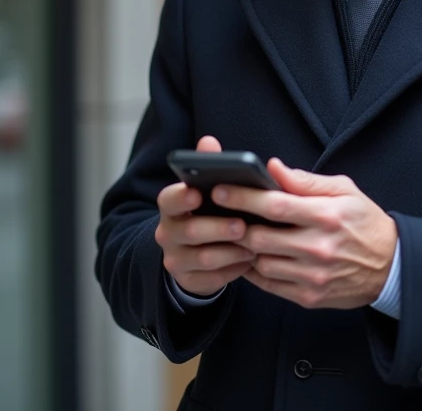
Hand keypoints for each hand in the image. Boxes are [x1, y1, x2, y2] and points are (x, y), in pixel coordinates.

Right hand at [154, 136, 253, 296]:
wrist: (196, 253)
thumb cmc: (209, 212)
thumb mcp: (209, 189)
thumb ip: (208, 165)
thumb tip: (209, 141)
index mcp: (171, 206)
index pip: (168, 199)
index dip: (181, 197)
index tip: (197, 193)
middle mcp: (167, 233)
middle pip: (189, 230)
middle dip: (218, 228)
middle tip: (242, 225)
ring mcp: (176, 259)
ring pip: (203, 258)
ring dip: (231, 251)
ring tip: (254, 245)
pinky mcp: (189, 281)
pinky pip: (212, 279)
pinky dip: (233, 270)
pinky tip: (249, 261)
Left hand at [213, 160, 396, 310]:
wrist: (390, 267)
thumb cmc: (365, 223)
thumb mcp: (345, 191)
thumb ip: (306, 181)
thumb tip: (274, 167)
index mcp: (327, 216)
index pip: (275, 205)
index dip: (243, 197)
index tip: (221, 191)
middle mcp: (319, 247)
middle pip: (261, 237)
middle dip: (237, 226)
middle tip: (224, 216)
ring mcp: (313, 275)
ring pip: (261, 262)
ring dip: (246, 250)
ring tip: (242, 236)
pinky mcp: (309, 296)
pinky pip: (269, 284)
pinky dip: (256, 271)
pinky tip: (256, 257)